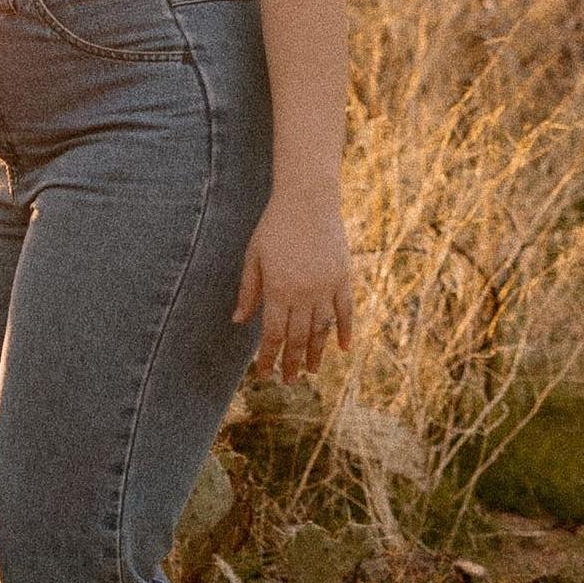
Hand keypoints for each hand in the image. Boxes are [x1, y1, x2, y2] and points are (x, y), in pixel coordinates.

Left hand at [235, 188, 353, 383]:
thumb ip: (248, 291)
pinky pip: (346, 312)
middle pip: (298, 338)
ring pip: (322, 330)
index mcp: (278, 289)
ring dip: (316, 353)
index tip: (263, 374)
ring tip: (312, 372)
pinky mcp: (344, 279)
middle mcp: (303, 293)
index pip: (272, 334)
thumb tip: (238, 321)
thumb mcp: (253, 257)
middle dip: (292, 363)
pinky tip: (343, 349)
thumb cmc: (274, 227)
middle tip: (289, 381)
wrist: (308, 200)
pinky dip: (345, 331)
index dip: (267, 357)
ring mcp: (326, 287)